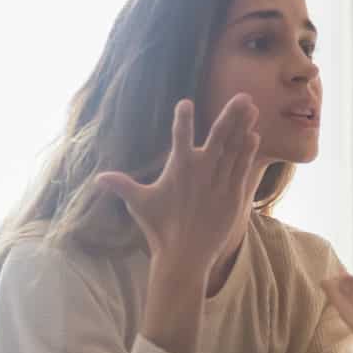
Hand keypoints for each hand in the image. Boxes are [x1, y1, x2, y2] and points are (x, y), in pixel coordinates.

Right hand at [93, 95, 259, 275]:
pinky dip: (248, 152)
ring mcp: (219, 181)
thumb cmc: (159, 229)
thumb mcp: (139, 204)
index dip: (182, 119)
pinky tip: (254, 136)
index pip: (179, 136)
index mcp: (178, 168)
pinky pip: (242, 168)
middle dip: (231, 114)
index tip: (185, 102)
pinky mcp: (232, 195)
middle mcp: (201, 170)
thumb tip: (98, 179)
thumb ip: (122, 186)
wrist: (185, 256)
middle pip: (219, 135)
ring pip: (235, 148)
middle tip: (243, 96)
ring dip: (244, 127)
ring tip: (252, 108)